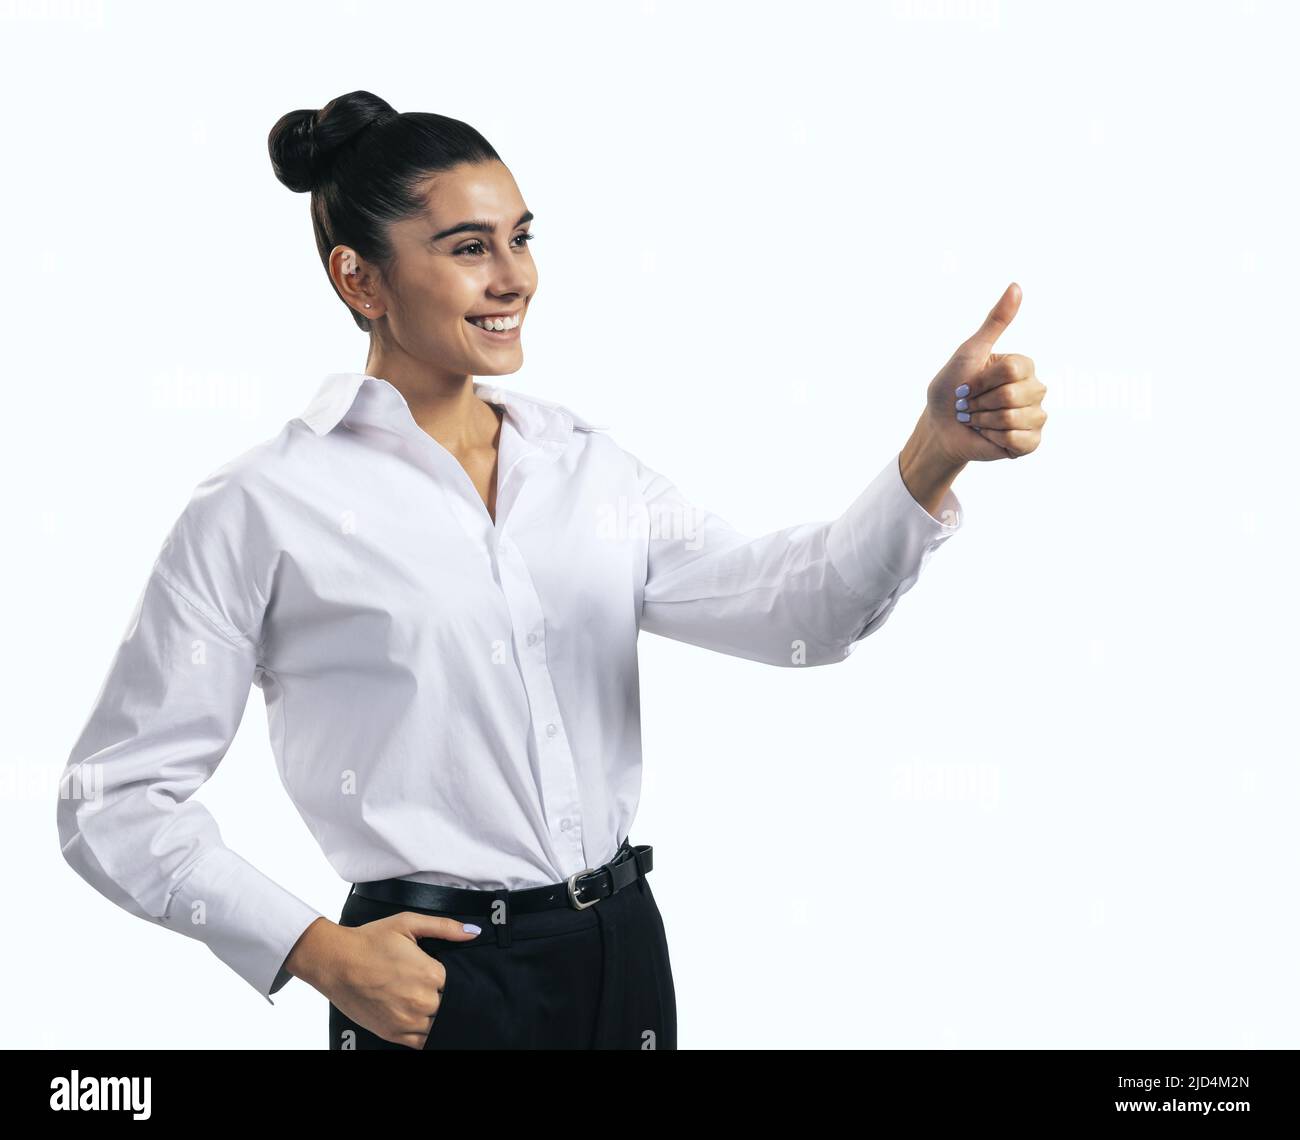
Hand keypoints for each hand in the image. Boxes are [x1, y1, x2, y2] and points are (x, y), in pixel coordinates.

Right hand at [289, 912, 480, 1048]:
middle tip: (433, 986)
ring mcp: (408, 1021)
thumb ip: (444, 927)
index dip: (455, 979)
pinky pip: (422, 1042)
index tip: (445, 974)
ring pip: (439, 1025)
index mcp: (430, 974)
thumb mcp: (408, 923)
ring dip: (438, 1015)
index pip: (460, 984)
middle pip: (450, 1005)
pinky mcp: (393, 1034)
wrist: (335, 962)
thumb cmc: (370, 941)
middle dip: (446, 996)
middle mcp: (422, 1002)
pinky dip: (426, 1033)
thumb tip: (473, 932)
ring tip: (425, 1000)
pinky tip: (421, 1020)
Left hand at [923, 282, 1047, 463]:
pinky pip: (1020, 440)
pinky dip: (995, 439)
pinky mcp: (1030, 442)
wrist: (940, 427)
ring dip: (985, 422)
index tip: (968, 385)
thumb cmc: (951, 388)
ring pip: (1016, 418)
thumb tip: (1016, 285)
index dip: (982, 380)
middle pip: (1014, 394)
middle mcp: (1034, 389)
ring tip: (978, 420)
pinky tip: (988, 436)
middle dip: (981, 402)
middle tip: (971, 405)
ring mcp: (1035, 416)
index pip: (1012, 369)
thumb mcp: (970, 352)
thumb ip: (995, 322)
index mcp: (1023, 366)